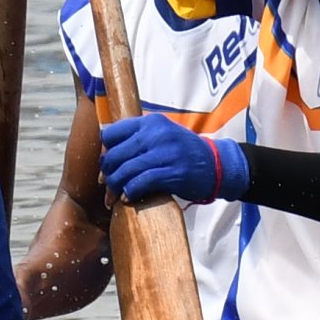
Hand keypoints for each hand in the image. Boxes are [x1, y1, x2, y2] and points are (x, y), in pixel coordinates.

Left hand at [100, 112, 248, 205]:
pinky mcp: (174, 172)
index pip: (111, 133)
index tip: (108, 164)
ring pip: (126, 170)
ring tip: (114, 194)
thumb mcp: (161, 134)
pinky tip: (128, 197)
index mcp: (151, 122)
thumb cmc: (183, 152)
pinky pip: (141, 182)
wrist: (216, 164)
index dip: (105, 151)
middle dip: (107, 172)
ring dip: (116, 186)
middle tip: (107, 184)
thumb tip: (103, 145)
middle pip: (115, 154)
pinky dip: (130, 192)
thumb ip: (136, 137)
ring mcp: (167, 152)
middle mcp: (157, 134)